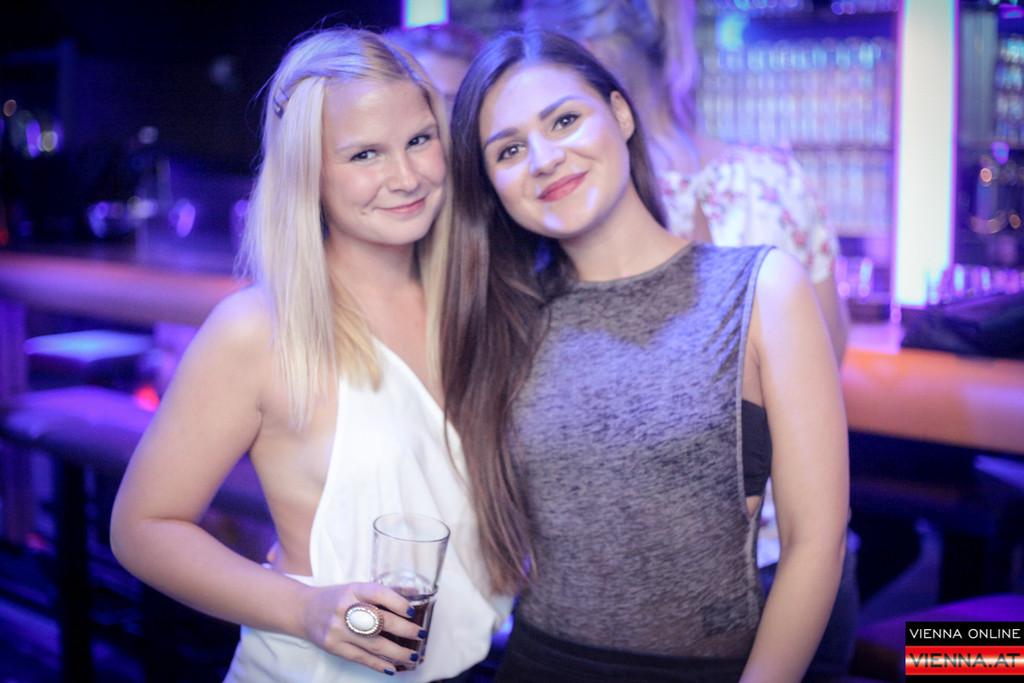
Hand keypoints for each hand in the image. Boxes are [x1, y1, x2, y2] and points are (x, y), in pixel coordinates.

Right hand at [301, 581, 423, 673]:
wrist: (303, 610)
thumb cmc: (335, 598)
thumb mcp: (354, 588)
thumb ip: (379, 594)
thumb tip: (411, 597)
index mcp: (353, 589)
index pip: (378, 593)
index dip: (397, 602)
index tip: (412, 611)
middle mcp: (345, 608)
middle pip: (379, 621)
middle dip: (404, 629)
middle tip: (420, 634)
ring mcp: (338, 629)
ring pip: (373, 644)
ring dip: (397, 652)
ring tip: (412, 655)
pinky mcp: (334, 646)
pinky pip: (361, 658)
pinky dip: (379, 664)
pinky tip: (393, 667)